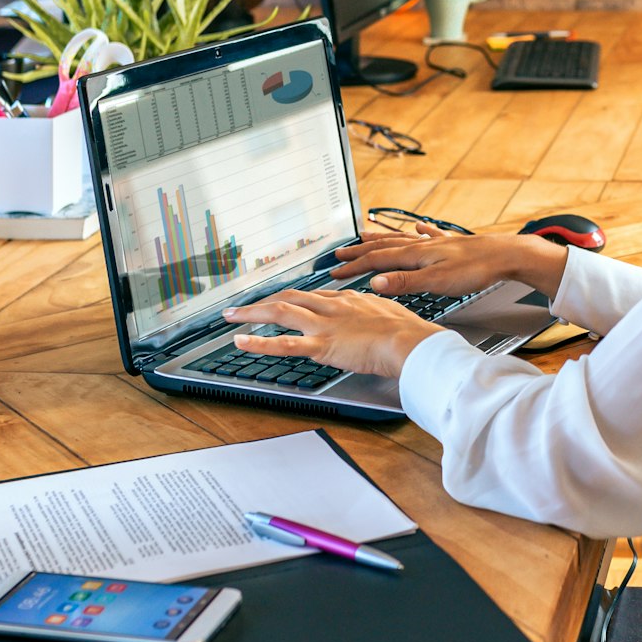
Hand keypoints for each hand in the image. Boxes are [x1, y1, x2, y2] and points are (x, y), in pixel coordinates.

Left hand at [223, 289, 440, 378]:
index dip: (293, 299)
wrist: (410, 341)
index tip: (281, 302)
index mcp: (350, 299)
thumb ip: (377, 314)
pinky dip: (258, 342)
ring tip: (231, 316)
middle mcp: (332, 307)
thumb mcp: (392, 314)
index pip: (314, 296)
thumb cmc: (409, 332)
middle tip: (244, 305)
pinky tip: (240, 341)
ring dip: (251, 313)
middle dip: (264, 300)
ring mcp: (325, 325)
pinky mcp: (322, 346)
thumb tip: (378, 319)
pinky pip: (283, 343)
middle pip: (290, 297)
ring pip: (280, 312)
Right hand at [329, 224, 567, 298]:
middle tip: (340, 255)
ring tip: (366, 235)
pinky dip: (418, 232)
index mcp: (415, 255)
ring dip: (381, 239)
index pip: (377, 261)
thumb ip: (405, 282)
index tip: (336, 273)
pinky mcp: (452, 244)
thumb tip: (374, 283)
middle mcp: (422, 245)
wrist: (506, 255)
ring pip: (401, 239)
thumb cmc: (475, 269)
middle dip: (360, 252)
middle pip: (384, 247)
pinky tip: (417, 228)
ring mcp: (436, 243)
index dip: (355, 268)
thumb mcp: (437, 282)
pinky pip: (427, 236)